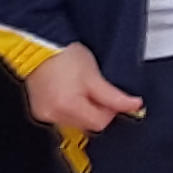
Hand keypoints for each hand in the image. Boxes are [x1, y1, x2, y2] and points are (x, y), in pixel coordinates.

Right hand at [23, 42, 144, 133]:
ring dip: (81, 110)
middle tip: (92, 90)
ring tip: (76, 89)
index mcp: (68, 106)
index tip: (109, 97)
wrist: (38, 47)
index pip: (100, 123)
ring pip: (75, 123)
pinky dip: (68, 108)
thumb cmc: (64, 56)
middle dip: (94, 110)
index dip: (109, 111)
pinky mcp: (39, 112)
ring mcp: (45, 114)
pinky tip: (66, 93)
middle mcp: (54, 114)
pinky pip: (62, 117)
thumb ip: (114, 96)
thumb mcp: (94, 75)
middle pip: (87, 125)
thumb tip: (134, 106)